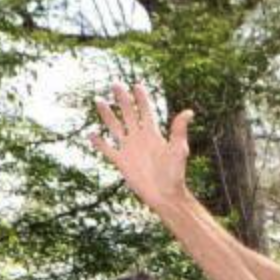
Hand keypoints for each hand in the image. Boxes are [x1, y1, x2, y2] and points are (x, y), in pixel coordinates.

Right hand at [90, 82, 195, 210]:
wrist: (165, 195)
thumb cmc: (175, 173)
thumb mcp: (178, 150)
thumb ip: (179, 130)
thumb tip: (189, 112)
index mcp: (153, 134)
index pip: (145, 111)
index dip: (141, 98)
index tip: (137, 85)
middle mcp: (139, 138)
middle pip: (128, 114)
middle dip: (122, 99)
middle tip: (115, 84)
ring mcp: (129, 149)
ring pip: (115, 127)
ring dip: (107, 115)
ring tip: (99, 100)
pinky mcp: (121, 161)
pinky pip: (107, 149)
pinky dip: (99, 142)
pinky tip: (91, 134)